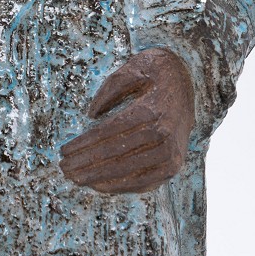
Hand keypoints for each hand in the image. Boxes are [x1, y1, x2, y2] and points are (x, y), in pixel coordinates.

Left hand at [59, 47, 194, 193]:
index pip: (108, 134)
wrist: (190, 82)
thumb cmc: (155, 73)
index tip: (63, 151)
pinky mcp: (174, 166)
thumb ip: (109, 89)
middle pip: (115, 155)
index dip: (83, 145)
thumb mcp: (131, 69)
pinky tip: (100, 185)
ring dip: (99, 178)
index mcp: (150, 110)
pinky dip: (121, 186)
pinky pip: (145, 182)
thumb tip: (91, 114)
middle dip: (85, 164)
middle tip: (64, 169)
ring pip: (128, 171)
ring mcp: (171, 153)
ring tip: (76, 178)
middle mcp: (163, 135)